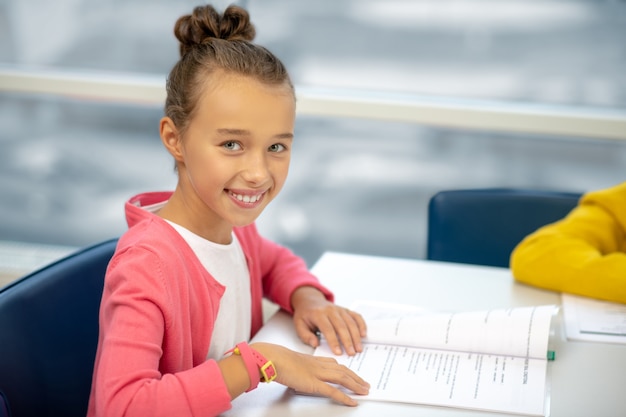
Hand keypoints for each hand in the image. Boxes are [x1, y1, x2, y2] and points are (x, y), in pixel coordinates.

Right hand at [252, 342, 369, 405]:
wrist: (272, 358)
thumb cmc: (276, 359)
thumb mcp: (290, 361)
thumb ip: (298, 367)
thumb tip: (298, 372)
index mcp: (314, 359)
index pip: (335, 364)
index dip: (346, 370)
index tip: (353, 374)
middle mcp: (319, 365)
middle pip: (343, 370)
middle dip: (356, 378)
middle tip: (365, 384)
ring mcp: (317, 374)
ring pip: (342, 378)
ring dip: (356, 385)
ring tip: (365, 391)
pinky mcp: (314, 384)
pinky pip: (333, 391)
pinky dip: (344, 397)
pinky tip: (352, 402)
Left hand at [290, 286, 366, 355]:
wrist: (310, 300)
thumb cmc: (305, 315)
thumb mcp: (299, 325)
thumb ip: (306, 336)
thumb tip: (315, 344)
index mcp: (318, 314)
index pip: (328, 329)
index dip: (334, 341)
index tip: (338, 352)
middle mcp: (330, 310)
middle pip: (341, 326)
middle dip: (348, 341)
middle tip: (352, 353)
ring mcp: (339, 309)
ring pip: (350, 322)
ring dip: (356, 336)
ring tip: (358, 348)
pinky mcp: (346, 310)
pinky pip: (356, 316)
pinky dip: (361, 324)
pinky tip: (363, 334)